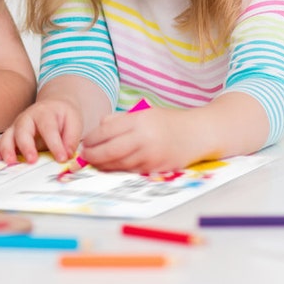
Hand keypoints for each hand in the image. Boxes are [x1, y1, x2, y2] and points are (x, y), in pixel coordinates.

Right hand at [0, 99, 83, 164]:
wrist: (54, 107)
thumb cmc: (63, 116)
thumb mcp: (74, 122)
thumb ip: (71, 139)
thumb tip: (67, 155)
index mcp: (45, 113)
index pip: (49, 128)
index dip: (55, 144)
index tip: (62, 158)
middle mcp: (27, 118)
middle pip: (22, 129)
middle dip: (26, 146)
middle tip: (32, 160)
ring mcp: (17, 126)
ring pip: (8, 135)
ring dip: (7, 149)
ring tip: (11, 162)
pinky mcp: (11, 135)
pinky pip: (0, 141)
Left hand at [79, 107, 200, 173]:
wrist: (198, 133)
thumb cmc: (169, 121)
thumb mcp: (145, 112)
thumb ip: (121, 119)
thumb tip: (99, 127)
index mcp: (139, 120)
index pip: (107, 131)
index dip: (92, 139)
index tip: (85, 142)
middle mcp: (144, 138)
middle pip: (110, 150)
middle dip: (93, 156)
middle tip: (84, 157)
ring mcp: (151, 155)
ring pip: (119, 164)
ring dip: (103, 165)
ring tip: (94, 163)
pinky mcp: (156, 168)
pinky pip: (131, 171)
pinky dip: (118, 170)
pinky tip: (110, 168)